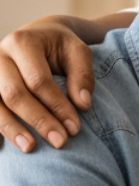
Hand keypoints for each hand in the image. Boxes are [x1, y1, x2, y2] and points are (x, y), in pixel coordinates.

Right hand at [0, 16, 94, 152]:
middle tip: (60, 141)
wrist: (38, 37)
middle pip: (14, 94)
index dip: (57, 106)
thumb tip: (83, 105)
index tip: (75, 128)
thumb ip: (82, 75)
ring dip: (12, 129)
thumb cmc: (60, 47)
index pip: (38, 80)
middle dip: (38, 120)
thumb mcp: (78, 51)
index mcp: (23, 43)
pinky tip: (7, 145)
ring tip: (30, 148)